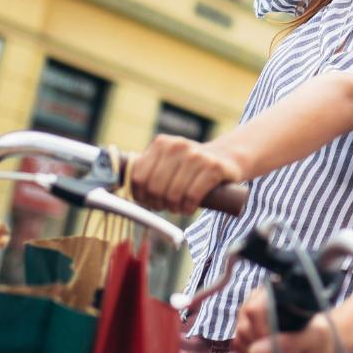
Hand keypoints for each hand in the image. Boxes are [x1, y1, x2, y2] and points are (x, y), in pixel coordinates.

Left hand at [125, 133, 241, 214]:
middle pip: (154, 188)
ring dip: (175, 208)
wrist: (227, 157)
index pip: (138, 177)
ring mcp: (197, 156)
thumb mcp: (168, 162)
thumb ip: (150, 172)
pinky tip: (190, 207)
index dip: (140, 196)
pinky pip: (192, 196)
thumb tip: (124, 197)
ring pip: (173, 194)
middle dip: (158, 204)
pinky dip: (188, 207)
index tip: (149, 202)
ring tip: (180, 208)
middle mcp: (177, 146)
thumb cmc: (191, 167)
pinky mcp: (214, 167)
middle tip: (166, 207)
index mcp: (161, 143)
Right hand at [233, 285, 338, 352]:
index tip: (282, 344)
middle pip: (244, 327)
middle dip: (264, 347)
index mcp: (276, 292)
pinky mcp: (243, 329)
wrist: (317, 340)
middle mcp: (256, 299)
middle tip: (285, 351)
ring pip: (239, 339)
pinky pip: (238, 348)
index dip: (264, 333)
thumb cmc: (320, 336)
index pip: (253, 310)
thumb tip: (255, 351)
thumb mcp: (313, 340)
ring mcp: (247, 314)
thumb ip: (288, 343)